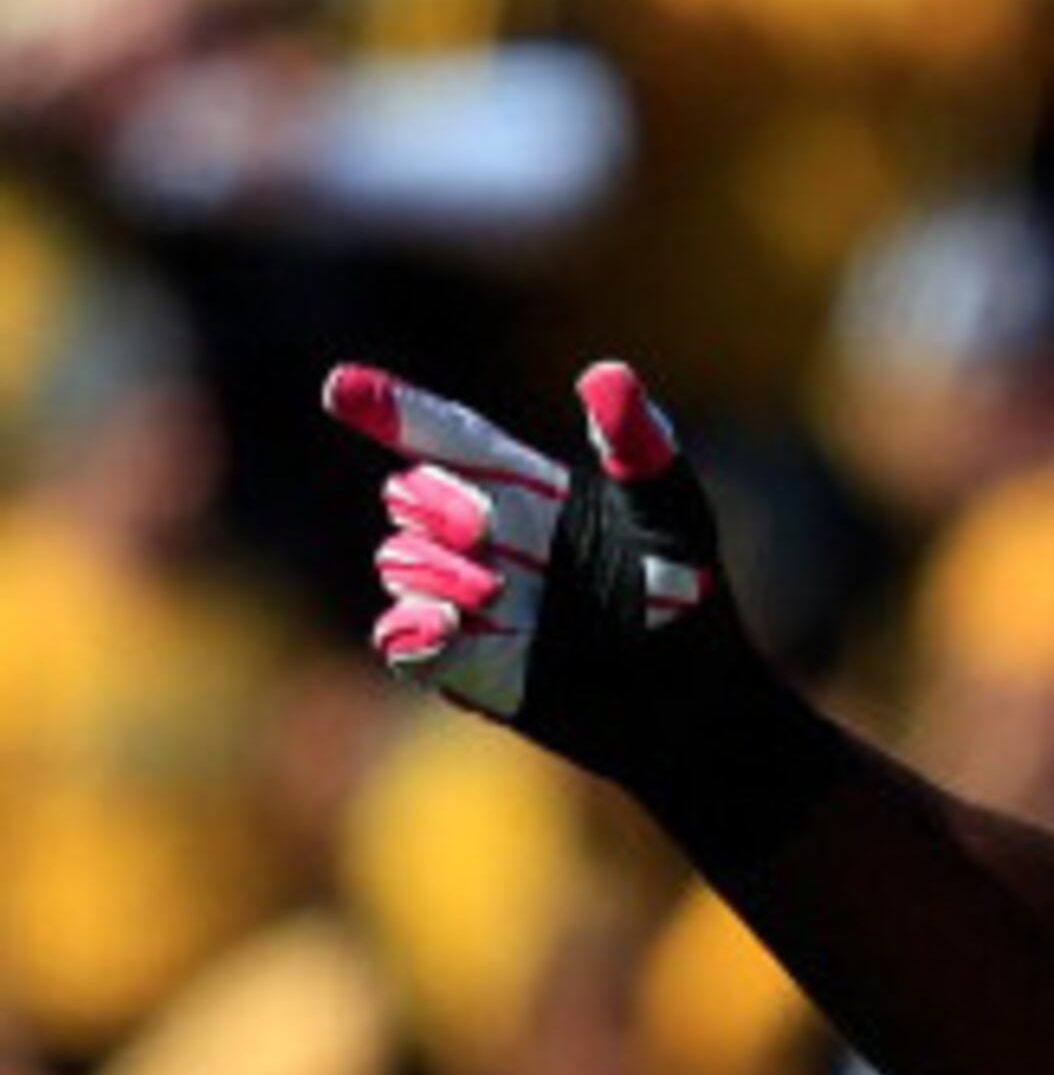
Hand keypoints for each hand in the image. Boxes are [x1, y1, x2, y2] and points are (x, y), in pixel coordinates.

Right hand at [322, 360, 744, 778]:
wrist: (690, 701)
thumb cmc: (690, 595)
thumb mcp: (673, 513)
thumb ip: (638, 446)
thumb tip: (604, 373)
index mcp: (528, 488)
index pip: (448, 437)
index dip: (395, 409)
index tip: (342, 388)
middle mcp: (486, 536)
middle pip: (410, 494)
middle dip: (435, 504)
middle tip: (484, 530)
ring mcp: (465, 600)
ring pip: (399, 563)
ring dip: (441, 573)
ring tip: (503, 594)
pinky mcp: (459, 664)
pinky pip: (399, 638)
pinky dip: (411, 629)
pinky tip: (440, 624)